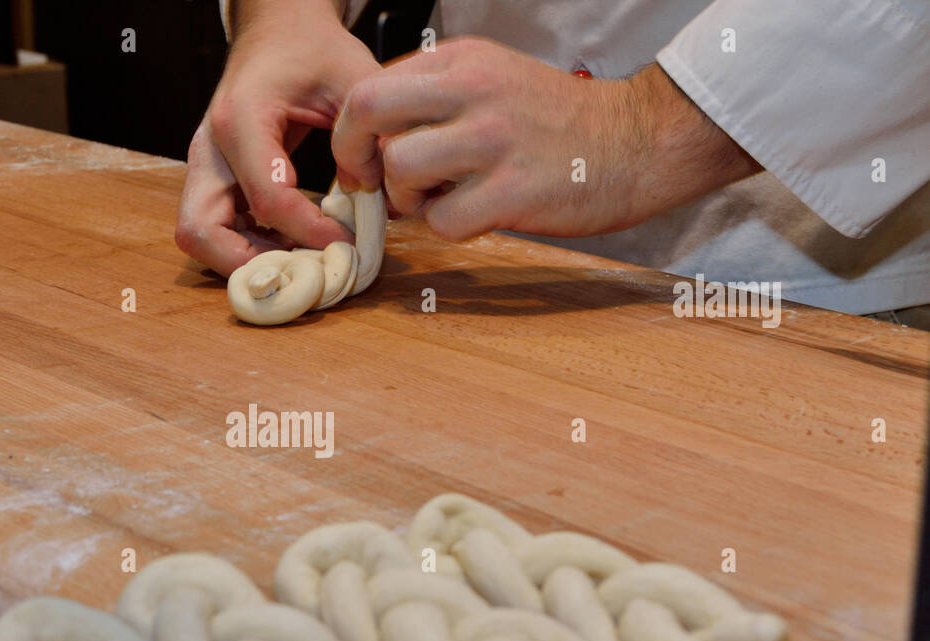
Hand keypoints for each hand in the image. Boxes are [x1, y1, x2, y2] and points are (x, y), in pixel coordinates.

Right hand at [175, 0, 380, 275]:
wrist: (278, 32)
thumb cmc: (313, 50)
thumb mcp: (353, 77)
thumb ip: (370, 136)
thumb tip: (380, 203)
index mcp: (241, 118)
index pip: (268, 199)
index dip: (310, 232)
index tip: (347, 243)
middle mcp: (209, 148)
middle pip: (201, 231)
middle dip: (252, 264)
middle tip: (306, 271)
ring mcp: (204, 168)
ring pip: (201, 238)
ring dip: (248, 261)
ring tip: (303, 261)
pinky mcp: (212, 181)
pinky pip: (217, 231)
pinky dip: (250, 248)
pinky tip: (293, 244)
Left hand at [331, 37, 759, 240]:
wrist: (640, 140)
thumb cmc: (559, 121)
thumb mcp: (494, 80)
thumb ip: (436, 100)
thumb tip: (375, 142)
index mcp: (463, 61)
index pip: (370, 85)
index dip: (352, 132)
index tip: (365, 159)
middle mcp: (474, 90)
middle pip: (366, 110)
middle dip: (355, 155)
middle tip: (375, 183)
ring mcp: (494, 140)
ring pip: (401, 167)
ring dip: (405, 199)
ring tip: (437, 201)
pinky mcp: (514, 191)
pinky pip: (443, 220)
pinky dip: (448, 227)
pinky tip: (475, 215)